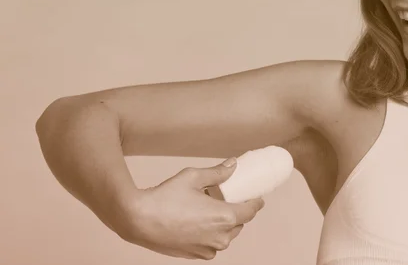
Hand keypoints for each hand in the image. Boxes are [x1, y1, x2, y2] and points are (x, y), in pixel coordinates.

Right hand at [123, 159, 264, 259]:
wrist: (138, 220)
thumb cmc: (165, 198)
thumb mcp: (193, 177)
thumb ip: (217, 172)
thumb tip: (233, 165)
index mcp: (224, 217)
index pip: (251, 211)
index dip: (256, 201)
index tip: (256, 195)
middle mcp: (220, 238)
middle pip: (239, 223)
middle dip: (237, 210)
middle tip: (228, 197)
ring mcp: (207, 249)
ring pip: (225, 235)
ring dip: (224, 223)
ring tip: (210, 208)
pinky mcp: (195, 255)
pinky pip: (211, 244)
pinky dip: (210, 233)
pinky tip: (199, 221)